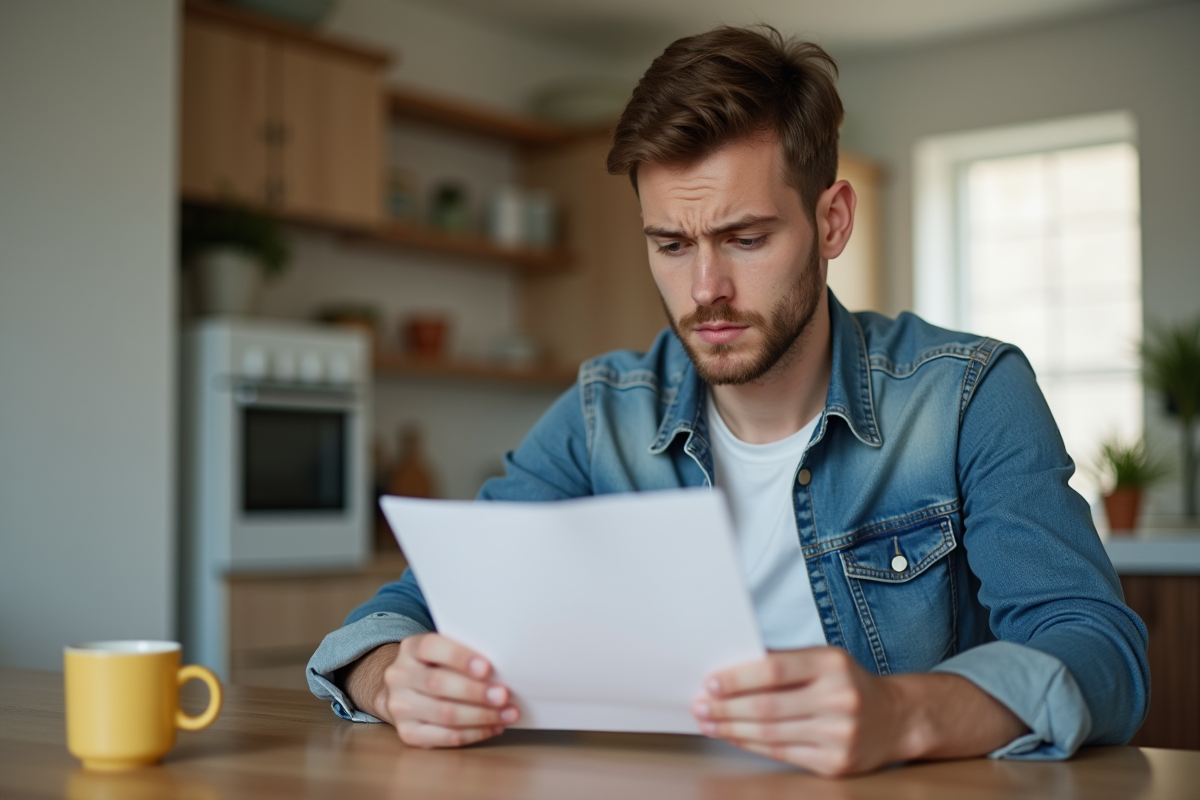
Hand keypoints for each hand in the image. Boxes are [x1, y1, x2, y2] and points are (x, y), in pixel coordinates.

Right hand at [344, 634, 519, 747]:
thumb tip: (503, 668)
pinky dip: (474, 733)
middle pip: (438, 684)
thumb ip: (465, 655)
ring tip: (507, 714)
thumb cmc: (438, 667)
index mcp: (410, 648)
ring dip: (481, 716)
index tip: (487, 668)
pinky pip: (446, 736)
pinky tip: (494, 727)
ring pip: (444, 714)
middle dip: (475, 692)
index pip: (431, 647)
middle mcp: (399, 676)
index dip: (459, 657)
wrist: (405, 691)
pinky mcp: (407, 733)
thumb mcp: (445, 652)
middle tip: (503, 695)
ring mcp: (400, 706)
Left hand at [692, 646, 1026, 775]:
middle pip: (769, 706)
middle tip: (699, 706)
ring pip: (772, 734)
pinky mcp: (837, 764)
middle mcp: (840, 699)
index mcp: (833, 664)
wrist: (897, 718)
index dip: (738, 678)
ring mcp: (841, 734)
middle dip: (726, 708)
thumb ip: (783, 661)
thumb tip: (727, 669)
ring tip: (709, 722)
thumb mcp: (823, 660)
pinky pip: (782, 754)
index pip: (775, 669)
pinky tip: (734, 736)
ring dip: (733, 728)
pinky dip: (752, 745)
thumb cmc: (847, 683)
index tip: (709, 683)